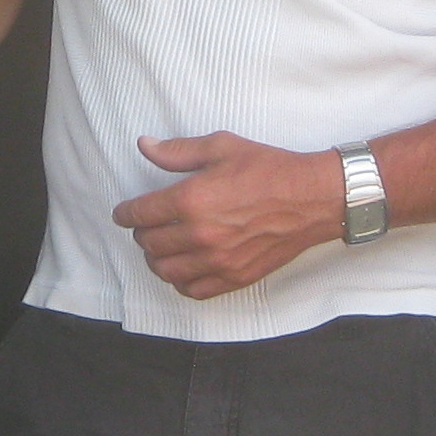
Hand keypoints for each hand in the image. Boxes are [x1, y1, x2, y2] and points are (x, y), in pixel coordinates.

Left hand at [114, 135, 339, 300]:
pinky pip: (193, 290)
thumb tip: (144, 145)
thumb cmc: (268, 169)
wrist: (311, 198)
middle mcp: (199, 235)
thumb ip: (177, 152)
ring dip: (157, 260)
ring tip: (162, 249)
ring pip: (165, 271)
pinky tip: (184, 268)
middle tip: (148, 226)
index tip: (124, 214)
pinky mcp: (234, 277)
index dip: (126, 214)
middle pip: (149, 244)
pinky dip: (181, 281)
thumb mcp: (221, 147)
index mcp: (191, 200)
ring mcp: (217, 260)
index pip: (140, 214)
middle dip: (142, 234)